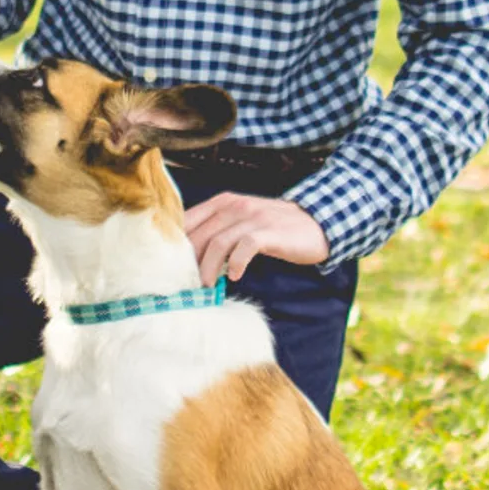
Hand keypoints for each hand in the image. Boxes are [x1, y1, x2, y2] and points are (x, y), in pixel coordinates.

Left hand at [183, 193, 330, 285]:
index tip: (171, 269)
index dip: (175, 246)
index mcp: (222, 203)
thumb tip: (189, 258)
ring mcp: (253, 217)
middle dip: (189, 263)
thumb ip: (218, 232)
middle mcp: (235, 206)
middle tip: (186, 285)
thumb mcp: (242, 223)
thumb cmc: (274, 228)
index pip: (187, 220)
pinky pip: (245, 247)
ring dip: (208, 268)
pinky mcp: (269, 231)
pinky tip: (235, 277)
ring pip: (217, 242)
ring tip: (206, 286)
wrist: (316, 222)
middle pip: (199, 234)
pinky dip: (236, 263)